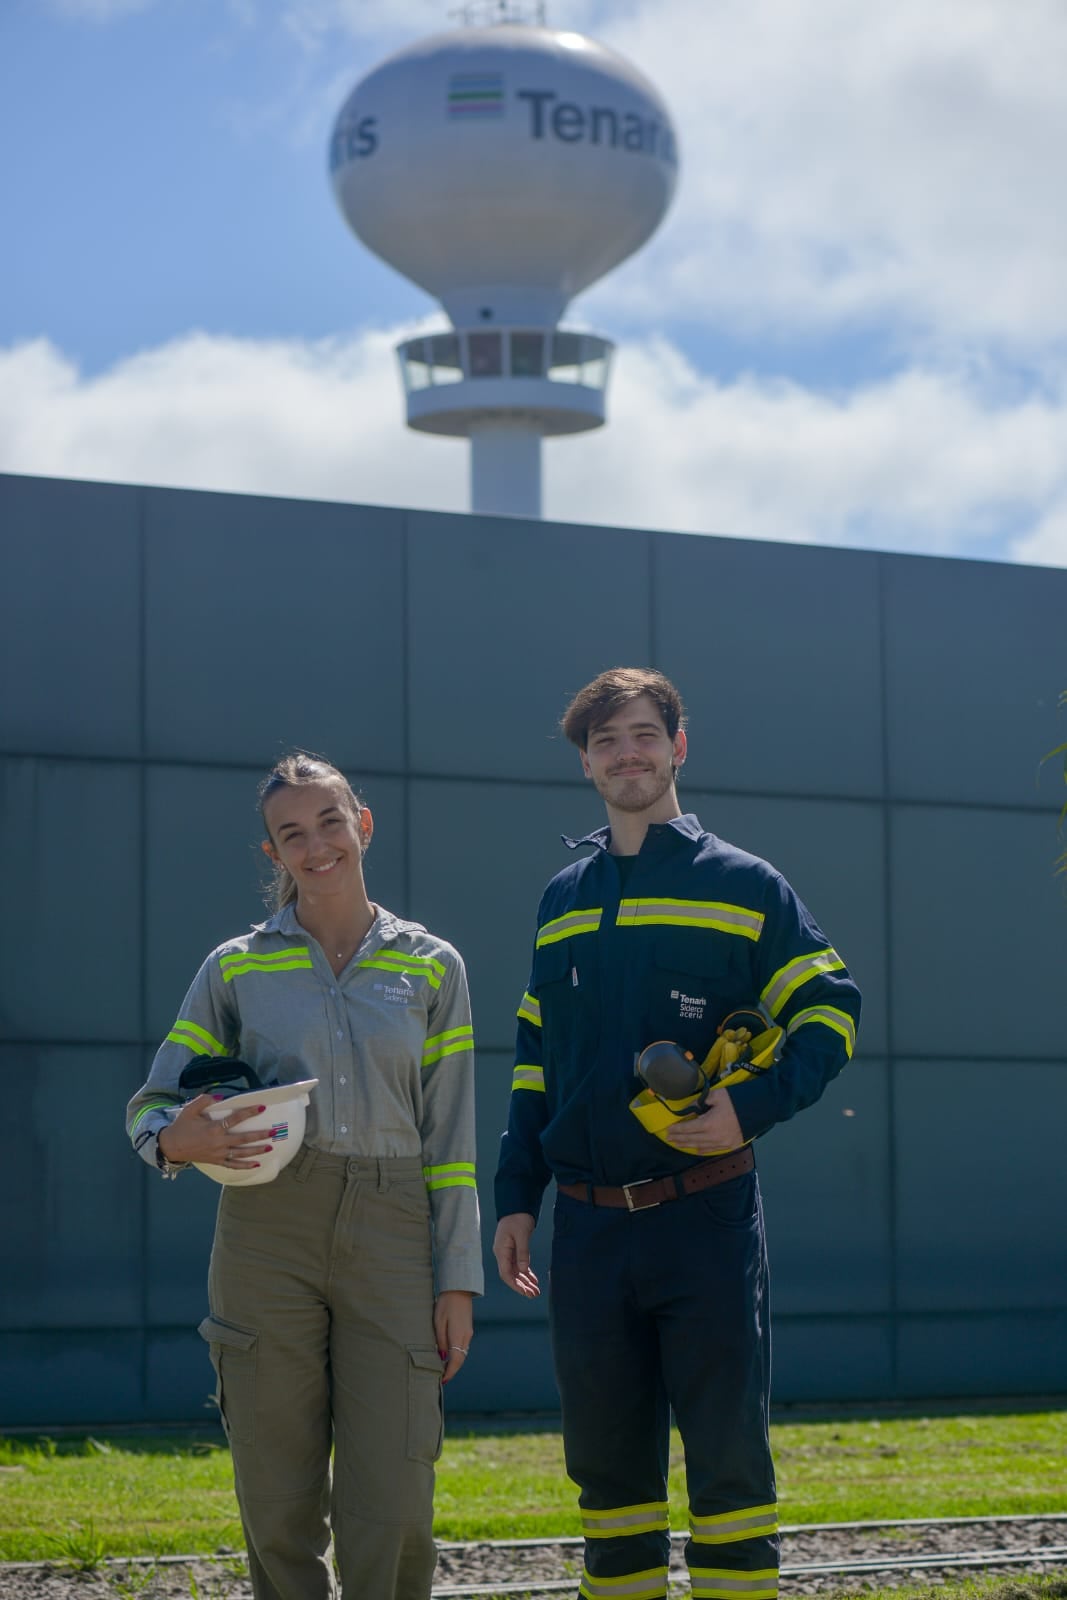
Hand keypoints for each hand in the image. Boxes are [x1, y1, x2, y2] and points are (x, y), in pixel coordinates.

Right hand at [157, 1094, 274, 1170]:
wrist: (171, 1146)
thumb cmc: (182, 1126)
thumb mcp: (190, 1110)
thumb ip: (205, 1100)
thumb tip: (221, 1097)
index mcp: (214, 1129)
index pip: (235, 1119)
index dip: (249, 1112)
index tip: (262, 1107)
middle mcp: (219, 1142)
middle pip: (243, 1139)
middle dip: (260, 1135)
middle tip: (274, 1131)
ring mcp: (219, 1154)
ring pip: (241, 1153)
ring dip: (256, 1151)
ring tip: (270, 1147)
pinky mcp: (216, 1161)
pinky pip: (233, 1165)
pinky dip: (245, 1166)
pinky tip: (256, 1165)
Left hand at [434, 1290, 473, 1383]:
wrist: (459, 1288)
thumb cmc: (446, 1304)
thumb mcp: (438, 1322)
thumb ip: (440, 1341)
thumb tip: (442, 1357)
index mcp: (458, 1336)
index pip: (456, 1361)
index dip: (449, 1372)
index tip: (442, 1380)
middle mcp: (466, 1337)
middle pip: (460, 1359)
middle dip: (452, 1369)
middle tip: (441, 1376)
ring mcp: (468, 1332)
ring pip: (462, 1353)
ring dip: (454, 1361)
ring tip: (443, 1366)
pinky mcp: (468, 1328)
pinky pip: (463, 1346)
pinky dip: (456, 1353)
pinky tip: (449, 1353)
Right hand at [492, 1213, 539, 1298]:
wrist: (517, 1205)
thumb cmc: (518, 1217)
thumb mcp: (522, 1234)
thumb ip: (522, 1252)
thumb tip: (524, 1270)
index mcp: (501, 1250)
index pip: (506, 1273)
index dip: (515, 1285)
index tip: (525, 1292)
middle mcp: (502, 1253)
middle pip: (511, 1275)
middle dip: (522, 1286)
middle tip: (534, 1294)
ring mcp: (508, 1252)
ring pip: (516, 1272)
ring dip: (525, 1281)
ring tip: (535, 1290)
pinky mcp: (514, 1249)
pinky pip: (519, 1265)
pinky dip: (526, 1273)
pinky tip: (534, 1280)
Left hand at [663, 1087, 743, 1153]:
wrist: (759, 1109)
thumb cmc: (736, 1100)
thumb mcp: (716, 1095)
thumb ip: (701, 1101)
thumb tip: (691, 1107)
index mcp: (708, 1124)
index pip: (687, 1128)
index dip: (677, 1130)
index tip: (667, 1130)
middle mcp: (713, 1137)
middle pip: (692, 1139)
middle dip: (679, 1138)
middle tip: (669, 1138)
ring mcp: (722, 1143)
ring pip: (700, 1146)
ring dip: (688, 1145)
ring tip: (678, 1144)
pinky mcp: (730, 1145)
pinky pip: (712, 1150)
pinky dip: (702, 1150)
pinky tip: (696, 1150)